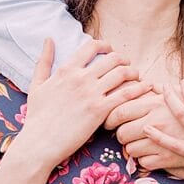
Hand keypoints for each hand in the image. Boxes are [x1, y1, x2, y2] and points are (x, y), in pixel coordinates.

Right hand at [13, 39, 150, 170]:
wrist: (39, 143)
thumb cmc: (37, 117)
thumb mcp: (37, 85)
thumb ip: (44, 61)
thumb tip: (48, 39)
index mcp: (66, 70)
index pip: (92, 46)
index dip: (106, 45)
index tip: (111, 52)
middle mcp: (80, 78)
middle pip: (112, 58)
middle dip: (124, 59)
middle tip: (127, 65)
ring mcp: (91, 94)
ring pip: (122, 73)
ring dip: (133, 72)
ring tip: (136, 76)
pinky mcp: (100, 110)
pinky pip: (126, 94)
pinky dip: (139, 89)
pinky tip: (146, 88)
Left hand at [105, 90, 183, 171]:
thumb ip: (164, 90)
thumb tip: (149, 83)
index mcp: (156, 104)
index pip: (119, 111)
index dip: (110, 119)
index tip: (111, 122)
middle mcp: (155, 122)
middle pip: (122, 134)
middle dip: (123, 135)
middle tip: (129, 134)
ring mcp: (161, 142)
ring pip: (130, 150)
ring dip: (134, 149)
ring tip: (144, 144)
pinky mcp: (168, 159)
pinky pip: (143, 163)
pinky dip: (146, 160)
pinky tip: (155, 153)